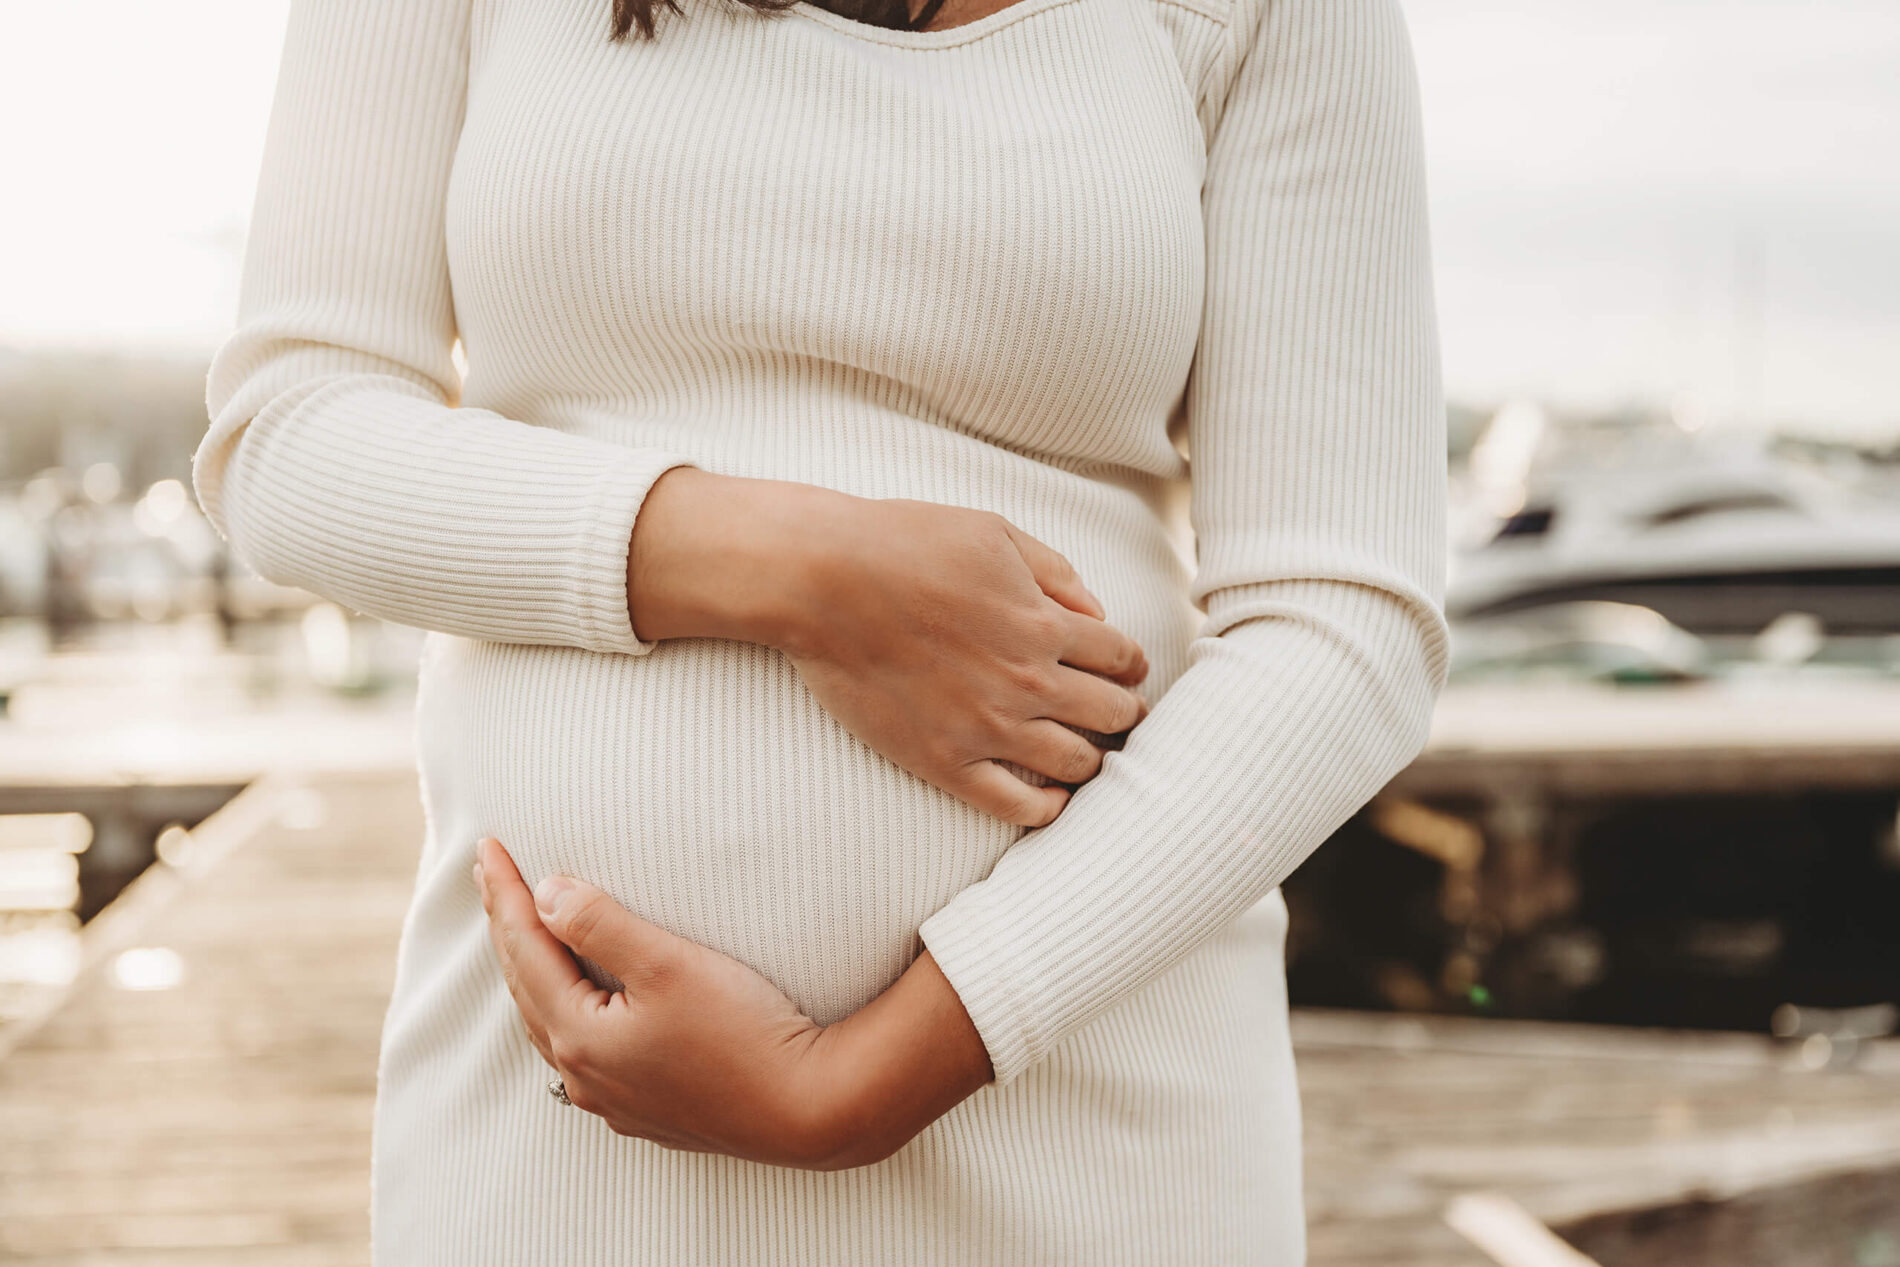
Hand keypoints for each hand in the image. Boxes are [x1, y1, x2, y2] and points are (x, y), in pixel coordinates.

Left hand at [475, 837, 990, 1169]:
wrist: (812, 1108)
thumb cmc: (744, 1030)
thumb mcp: (668, 963)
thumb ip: (600, 924)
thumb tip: (545, 893)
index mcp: (580, 1035)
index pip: (526, 948)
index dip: (505, 893)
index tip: (486, 846)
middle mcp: (586, 1076)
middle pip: (528, 987)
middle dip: (509, 928)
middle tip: (492, 876)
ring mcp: (616, 1100)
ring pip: (552, 1025)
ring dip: (534, 972)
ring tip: (524, 932)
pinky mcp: (649, 1112)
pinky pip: (584, 1053)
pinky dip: (567, 1011)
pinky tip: (578, 1005)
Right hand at [628, 468, 1150, 826]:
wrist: (823, 582)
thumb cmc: (903, 544)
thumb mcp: (994, 534)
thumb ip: (1055, 573)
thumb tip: (1096, 612)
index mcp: (1045, 624)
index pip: (1121, 657)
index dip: (1130, 664)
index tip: (1124, 670)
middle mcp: (1030, 682)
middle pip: (1114, 715)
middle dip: (1123, 712)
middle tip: (1116, 715)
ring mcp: (990, 728)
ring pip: (1079, 765)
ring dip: (1094, 759)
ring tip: (1086, 753)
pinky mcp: (947, 762)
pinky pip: (1019, 807)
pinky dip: (1047, 809)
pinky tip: (1051, 798)